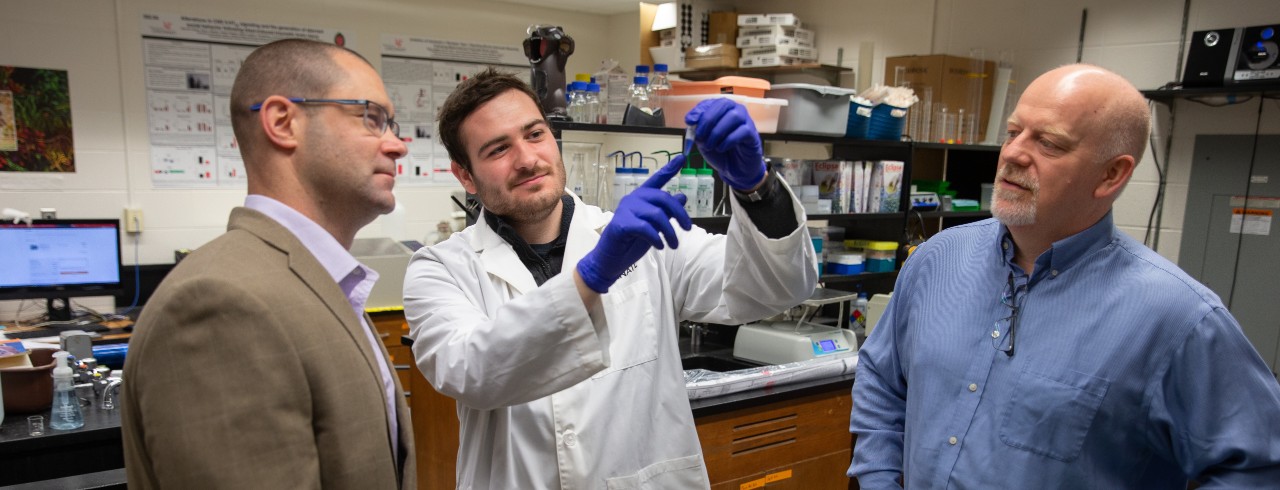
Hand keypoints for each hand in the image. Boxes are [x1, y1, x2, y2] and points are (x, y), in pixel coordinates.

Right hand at [577, 155, 692, 292]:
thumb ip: (666, 211)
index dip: (669, 169)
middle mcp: (633, 199)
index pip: (656, 180)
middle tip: (688, 229)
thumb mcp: (654, 225)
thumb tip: (682, 197)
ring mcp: (625, 210)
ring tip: (674, 244)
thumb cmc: (631, 242)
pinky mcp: (621, 224)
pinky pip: (646, 228)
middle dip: (679, 214)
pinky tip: (661, 246)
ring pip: (657, 215)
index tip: (682, 157)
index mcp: (641, 197)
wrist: (610, 260)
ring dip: (670, 232)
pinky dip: (656, 238)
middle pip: (663, 198)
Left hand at [685, 99, 765, 190]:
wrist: (734, 169)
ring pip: (733, 117)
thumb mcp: (703, 142)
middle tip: (700, 135)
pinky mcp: (752, 134)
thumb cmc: (720, 151)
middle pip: (723, 105)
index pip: (710, 103)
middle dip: (708, 119)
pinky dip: (728, 140)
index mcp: (721, 110)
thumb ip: (698, 132)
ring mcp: (746, 121)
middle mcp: (735, 111)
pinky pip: (742, 131)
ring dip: (718, 132)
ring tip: (710, 145)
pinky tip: (721, 148)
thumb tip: (692, 123)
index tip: (689, 121)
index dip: (699, 110)